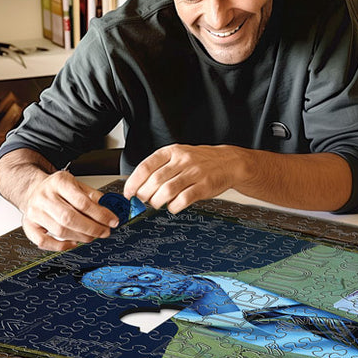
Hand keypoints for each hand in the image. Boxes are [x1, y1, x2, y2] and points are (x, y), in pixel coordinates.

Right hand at [20, 170, 119, 250]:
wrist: (34, 190)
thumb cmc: (58, 189)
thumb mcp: (77, 184)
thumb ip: (92, 196)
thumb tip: (109, 209)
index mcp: (58, 182)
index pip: (82, 202)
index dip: (100, 214)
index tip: (112, 221)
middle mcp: (44, 196)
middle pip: (69, 218)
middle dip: (92, 228)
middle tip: (105, 232)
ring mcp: (34, 212)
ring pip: (60, 231)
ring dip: (81, 237)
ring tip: (92, 236)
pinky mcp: (28, 225)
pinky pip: (43, 242)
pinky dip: (60, 246)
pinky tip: (73, 243)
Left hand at [123, 144, 246, 213]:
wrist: (229, 162)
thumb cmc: (200, 161)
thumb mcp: (179, 155)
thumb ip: (161, 167)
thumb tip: (139, 185)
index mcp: (172, 151)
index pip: (146, 166)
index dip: (134, 182)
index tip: (128, 193)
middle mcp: (182, 161)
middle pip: (155, 181)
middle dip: (144, 195)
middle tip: (142, 201)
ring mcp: (194, 173)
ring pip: (167, 191)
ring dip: (157, 202)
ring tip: (156, 204)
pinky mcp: (204, 187)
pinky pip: (183, 200)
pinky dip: (173, 206)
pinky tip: (172, 206)